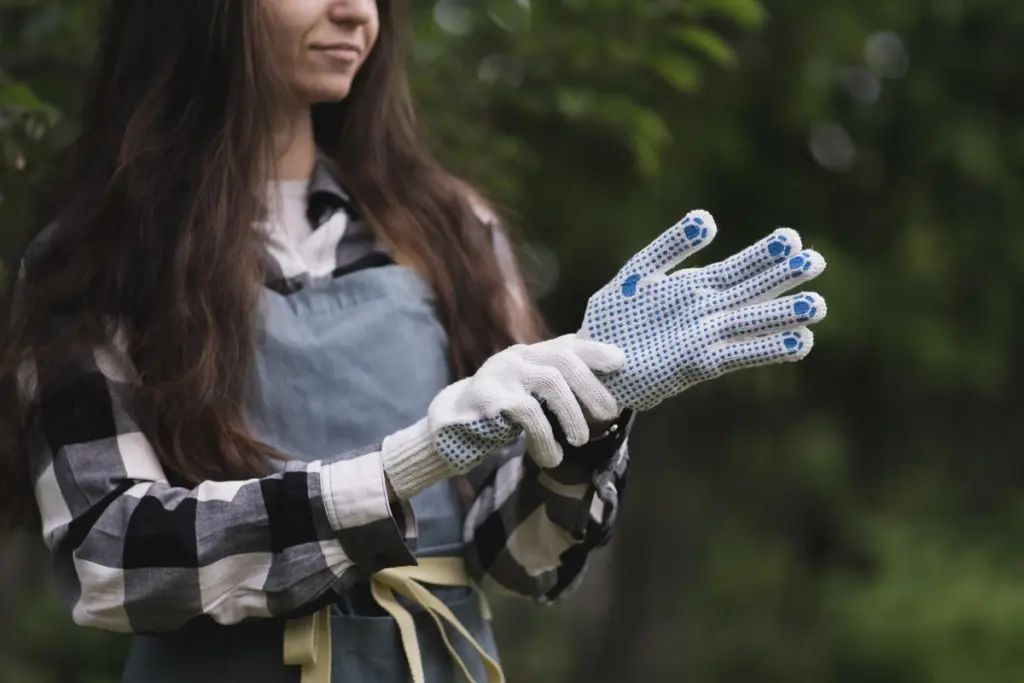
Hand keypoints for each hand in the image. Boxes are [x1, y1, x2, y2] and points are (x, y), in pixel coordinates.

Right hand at [382, 335, 623, 498]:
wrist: (448, 428)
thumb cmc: (498, 414)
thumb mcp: (530, 396)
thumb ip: (556, 389)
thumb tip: (604, 396)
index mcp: (530, 355)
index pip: (567, 343)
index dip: (596, 350)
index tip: (622, 362)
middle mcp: (517, 357)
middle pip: (563, 359)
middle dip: (591, 386)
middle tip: (609, 413)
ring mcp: (501, 374)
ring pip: (550, 382)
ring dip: (572, 414)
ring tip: (580, 440)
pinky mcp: (489, 398)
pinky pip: (528, 414)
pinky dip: (545, 439)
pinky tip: (551, 457)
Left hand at [580, 209, 826, 411]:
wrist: (594, 364)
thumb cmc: (614, 316)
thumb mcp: (638, 273)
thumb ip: (669, 247)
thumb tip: (708, 220)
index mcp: (693, 286)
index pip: (736, 267)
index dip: (763, 254)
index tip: (791, 239)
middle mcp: (707, 311)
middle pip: (751, 291)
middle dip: (783, 278)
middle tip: (817, 261)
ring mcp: (705, 337)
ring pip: (750, 321)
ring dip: (783, 315)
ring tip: (818, 305)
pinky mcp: (698, 364)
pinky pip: (739, 355)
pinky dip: (767, 349)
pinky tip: (800, 343)